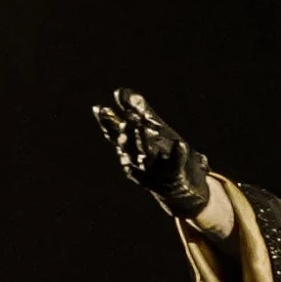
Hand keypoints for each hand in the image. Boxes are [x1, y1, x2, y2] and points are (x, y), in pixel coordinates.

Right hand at [92, 88, 211, 217]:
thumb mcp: (151, 130)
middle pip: (128, 146)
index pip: (114, 134)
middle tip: (127, 119)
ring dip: (143, 142)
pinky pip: (175, 165)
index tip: (100, 109)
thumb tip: (118, 91)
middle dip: (127, 133)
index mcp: (130, 148)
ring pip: (145, 157)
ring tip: (142, 127)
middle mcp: (138, 160)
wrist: (181, 190)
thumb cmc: (162, 156)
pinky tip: (180, 144)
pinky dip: (177, 155)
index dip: (106, 123)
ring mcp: (155, 170)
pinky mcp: (174, 175)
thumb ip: (136, 109)